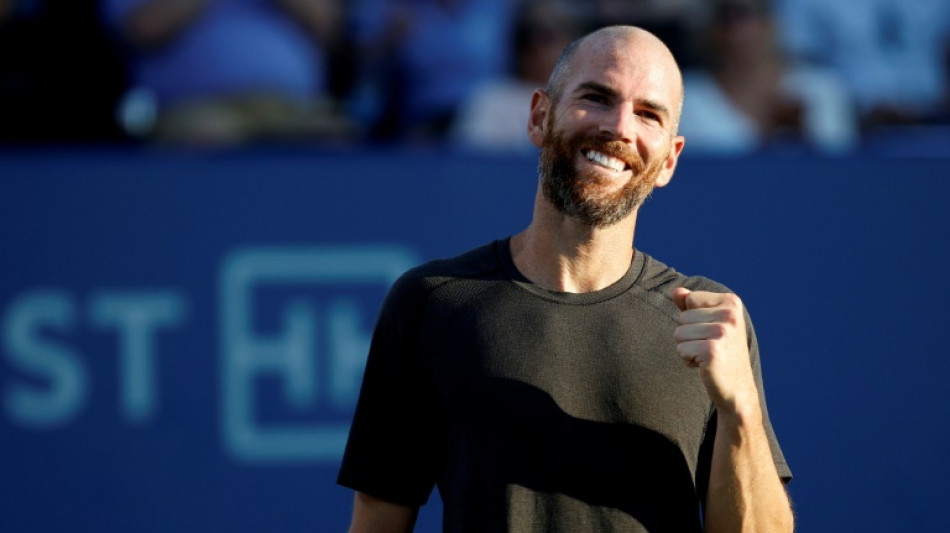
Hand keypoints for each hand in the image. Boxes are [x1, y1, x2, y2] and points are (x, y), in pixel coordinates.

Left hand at [671, 288, 760, 424]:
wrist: (738, 389)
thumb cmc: (722, 352)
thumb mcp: (710, 323)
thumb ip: (691, 304)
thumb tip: (675, 291)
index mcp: (731, 302)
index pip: (689, 299)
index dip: (694, 319)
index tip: (712, 332)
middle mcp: (730, 315)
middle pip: (682, 317)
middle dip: (690, 335)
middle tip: (711, 348)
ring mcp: (722, 332)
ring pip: (679, 333)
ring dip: (688, 348)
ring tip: (708, 356)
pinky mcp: (712, 350)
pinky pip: (680, 349)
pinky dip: (688, 360)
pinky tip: (705, 365)